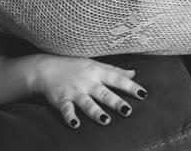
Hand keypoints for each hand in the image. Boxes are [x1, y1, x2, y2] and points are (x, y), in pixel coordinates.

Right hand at [33, 55, 147, 128]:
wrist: (47, 68)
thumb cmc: (74, 66)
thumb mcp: (95, 65)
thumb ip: (114, 70)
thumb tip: (134, 72)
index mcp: (97, 72)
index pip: (118, 79)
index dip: (131, 87)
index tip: (143, 94)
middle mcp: (88, 82)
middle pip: (104, 93)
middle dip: (116, 102)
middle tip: (128, 111)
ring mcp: (74, 91)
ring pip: (87, 103)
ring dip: (96, 112)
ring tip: (106, 120)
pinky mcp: (62, 100)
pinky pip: (66, 110)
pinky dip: (70, 117)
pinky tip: (76, 124)